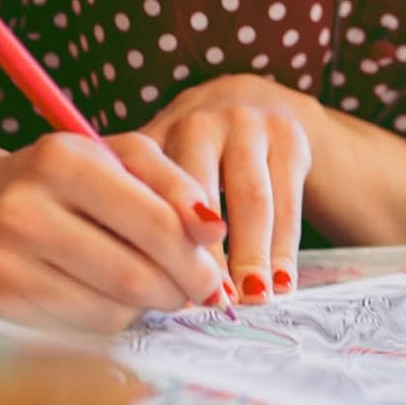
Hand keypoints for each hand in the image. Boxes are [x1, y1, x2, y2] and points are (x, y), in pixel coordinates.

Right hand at [0, 133, 230, 333]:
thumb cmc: (54, 176)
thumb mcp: (112, 155)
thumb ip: (171, 181)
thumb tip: (214, 230)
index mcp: (62, 160)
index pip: (153, 222)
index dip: (195, 255)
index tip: (214, 269)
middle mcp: (25, 210)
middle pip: (134, 275)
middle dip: (179, 289)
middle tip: (196, 290)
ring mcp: (5, 262)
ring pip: (110, 309)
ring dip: (148, 307)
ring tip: (154, 288)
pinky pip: (80, 328)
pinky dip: (111, 318)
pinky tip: (111, 297)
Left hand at [137, 74, 318, 304]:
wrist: (253, 100)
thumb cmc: (189, 153)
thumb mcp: (155, 165)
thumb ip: (134, 210)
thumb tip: (117, 281)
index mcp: (154, 136)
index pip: (149, 195)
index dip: (157, 243)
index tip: (164, 292)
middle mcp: (198, 123)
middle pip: (201, 195)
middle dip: (207, 256)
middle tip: (212, 304)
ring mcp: (247, 126)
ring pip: (251, 200)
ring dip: (252, 256)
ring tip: (252, 301)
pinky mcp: (288, 138)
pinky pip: (287, 201)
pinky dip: (284, 247)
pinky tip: (281, 283)